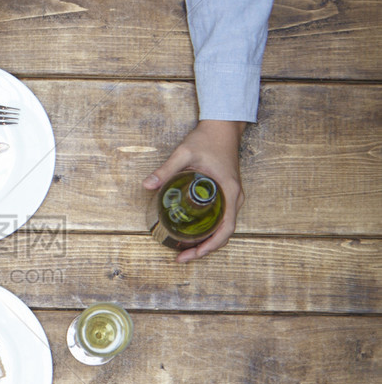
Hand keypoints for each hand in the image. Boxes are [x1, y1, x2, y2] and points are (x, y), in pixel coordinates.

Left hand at [142, 119, 244, 261]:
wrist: (223, 126)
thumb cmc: (207, 138)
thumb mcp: (184, 153)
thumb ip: (166, 170)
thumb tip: (146, 186)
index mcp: (230, 191)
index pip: (226, 229)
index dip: (210, 246)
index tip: (193, 254)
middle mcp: (236, 198)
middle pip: (224, 233)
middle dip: (204, 249)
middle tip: (181, 257)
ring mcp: (233, 197)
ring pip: (223, 227)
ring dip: (207, 241)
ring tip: (185, 250)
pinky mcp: (228, 193)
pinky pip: (222, 218)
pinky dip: (209, 230)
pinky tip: (192, 233)